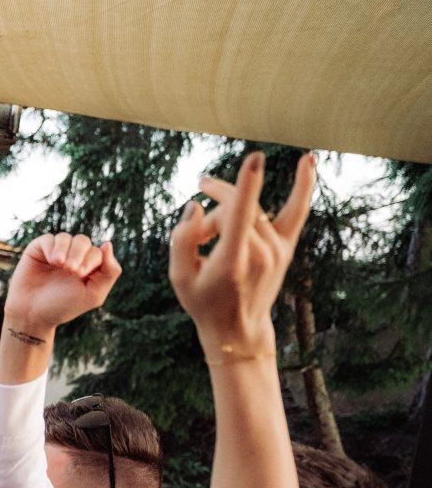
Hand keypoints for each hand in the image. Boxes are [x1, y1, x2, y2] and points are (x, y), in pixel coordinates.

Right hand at [4, 233, 121, 336]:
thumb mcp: (93, 295)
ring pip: (67, 238)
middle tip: (71, 270)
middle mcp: (72, 258)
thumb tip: (108, 244)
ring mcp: (55, 253)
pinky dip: (52, 247)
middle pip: (83, 241)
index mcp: (88, 268)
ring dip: (65, 250)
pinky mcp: (38, 250)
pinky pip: (49, 239)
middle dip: (78, 253)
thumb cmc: (62, 308)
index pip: (98, 253)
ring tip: (59, 264)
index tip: (80, 275)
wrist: (31, 314)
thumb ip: (110, 272)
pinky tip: (51, 261)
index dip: (91, 260)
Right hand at [170, 151, 314, 349]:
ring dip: (228, 213)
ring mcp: (277, 249)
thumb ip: (181, 240)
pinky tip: (309, 160)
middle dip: (211, 213)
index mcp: (232, 263)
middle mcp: (260, 254)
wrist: (237, 328)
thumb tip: (195, 206)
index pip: (240, 217)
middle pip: (235, 209)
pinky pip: (297, 210)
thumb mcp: (178, 278)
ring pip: (252, 210)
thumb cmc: (204, 302)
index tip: (255, 158)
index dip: (246, 186)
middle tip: (196, 231)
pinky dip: (303, 186)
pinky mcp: (286, 247)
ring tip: (212, 232)